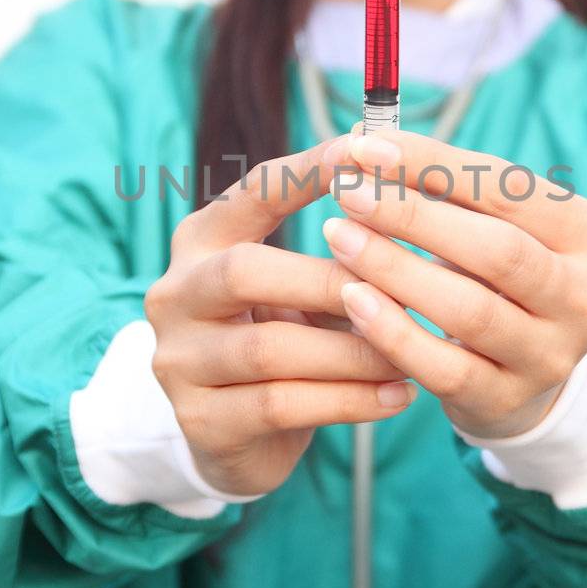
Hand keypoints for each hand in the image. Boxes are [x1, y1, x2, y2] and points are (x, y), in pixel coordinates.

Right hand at [144, 139, 413, 496]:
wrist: (240, 439)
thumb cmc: (285, 341)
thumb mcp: (303, 291)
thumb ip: (342, 253)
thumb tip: (410, 198)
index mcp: (201, 242)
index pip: (252, 192)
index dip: (308, 170)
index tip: (365, 149)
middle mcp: (175, 293)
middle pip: (244, 271)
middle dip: (328, 281)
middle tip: (396, 293)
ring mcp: (178, 361)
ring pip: (269, 349)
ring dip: (351, 352)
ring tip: (411, 355)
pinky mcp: (199, 421)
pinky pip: (280, 405)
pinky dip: (349, 401)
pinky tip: (398, 396)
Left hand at [320, 127, 586, 439]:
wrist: (522, 377)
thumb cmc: (494, 277)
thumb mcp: (490, 225)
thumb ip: (443, 188)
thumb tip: (366, 148)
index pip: (509, 189)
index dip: (433, 165)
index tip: (364, 147)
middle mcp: (585, 300)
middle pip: (496, 250)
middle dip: (412, 215)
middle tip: (347, 192)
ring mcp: (552, 357)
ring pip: (469, 311)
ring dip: (395, 269)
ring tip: (339, 238)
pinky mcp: (508, 402)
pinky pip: (444, 369)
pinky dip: (394, 332)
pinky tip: (352, 300)